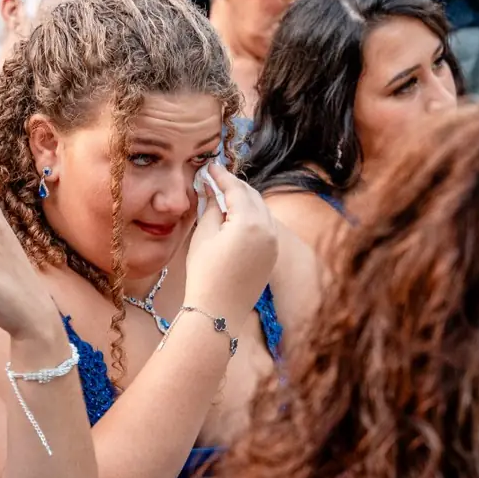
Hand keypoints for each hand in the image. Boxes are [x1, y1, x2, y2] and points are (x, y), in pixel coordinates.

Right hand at [183, 161, 277, 323]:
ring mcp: (274, 243)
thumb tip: (212, 189)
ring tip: (225, 195)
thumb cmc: (205, 273)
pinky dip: (252, 217)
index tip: (210, 166)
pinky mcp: (273, 255)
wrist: (217, 311)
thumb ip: (211, 207)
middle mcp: (269, 229)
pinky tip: (237, 216)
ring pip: (261, 211)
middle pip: (252, 197)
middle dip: (235, 186)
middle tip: (216, 178)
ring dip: (245, 200)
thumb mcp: (204, 235)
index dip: (222, 176)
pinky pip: (265, 227)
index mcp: (250, 222)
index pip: (236, 189)